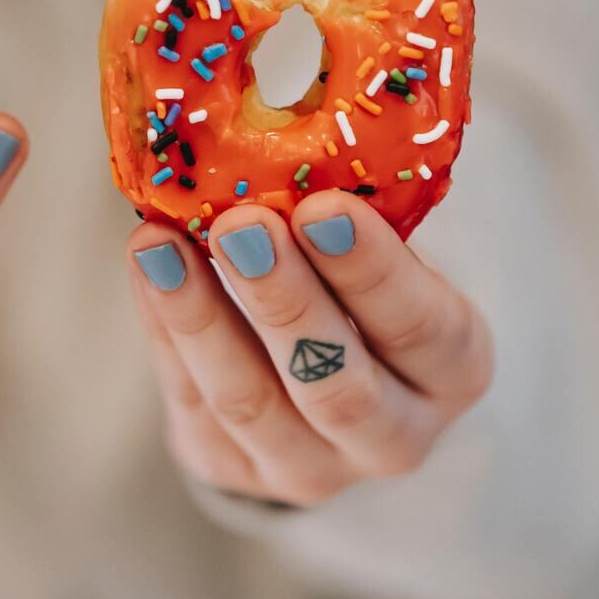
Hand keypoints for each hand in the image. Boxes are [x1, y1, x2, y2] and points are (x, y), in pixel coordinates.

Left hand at [128, 190, 493, 505]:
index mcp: (451, 369)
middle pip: (337, 384)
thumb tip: (275, 128)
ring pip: (249, 401)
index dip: (373, 271)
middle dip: (284, 299)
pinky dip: (163, 325)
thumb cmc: (353, 285)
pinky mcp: (230, 470)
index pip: (424, 329)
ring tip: (160, 242)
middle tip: (240, 224)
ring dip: (199, 316)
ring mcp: (309, 467)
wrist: (314, 378)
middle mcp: (393, 435)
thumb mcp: (376, 252)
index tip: (322, 206)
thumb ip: (344, 215)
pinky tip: (147, 264)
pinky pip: (190, 398)